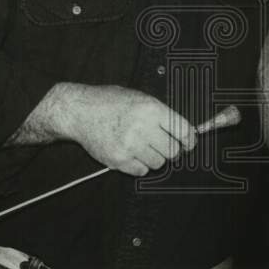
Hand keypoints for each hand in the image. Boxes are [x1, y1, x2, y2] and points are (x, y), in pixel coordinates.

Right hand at [55, 84, 196, 176]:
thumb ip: (160, 114)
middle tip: (163, 145)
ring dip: (154, 158)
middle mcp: (142, 127)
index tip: (189, 144)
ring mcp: (130, 145)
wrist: (79, 111)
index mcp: (151, 109)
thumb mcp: (139, 98)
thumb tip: (182, 131)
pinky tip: (132, 153)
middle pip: (173, 151)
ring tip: (143, 146)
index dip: (190, 140)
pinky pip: (141, 171)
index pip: (183, 131)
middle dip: (171, 150)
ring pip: (158, 163)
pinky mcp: (118, 160)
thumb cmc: (108, 102)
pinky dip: (140, 165)